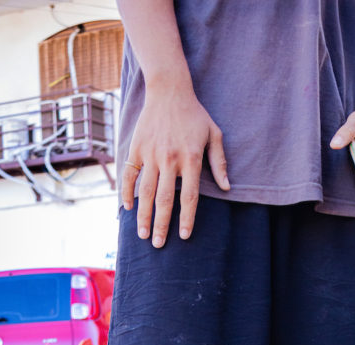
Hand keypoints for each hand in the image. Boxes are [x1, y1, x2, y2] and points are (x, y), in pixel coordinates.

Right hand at [121, 85, 229, 245]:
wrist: (169, 90)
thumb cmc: (195, 115)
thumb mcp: (214, 135)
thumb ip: (220, 163)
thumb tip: (227, 188)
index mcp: (191, 159)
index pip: (190, 196)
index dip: (187, 218)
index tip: (184, 236)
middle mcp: (170, 159)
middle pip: (165, 200)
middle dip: (161, 225)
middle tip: (158, 245)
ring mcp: (151, 154)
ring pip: (145, 192)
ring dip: (143, 216)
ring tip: (142, 235)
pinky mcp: (136, 147)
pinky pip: (129, 175)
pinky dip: (127, 192)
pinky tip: (127, 208)